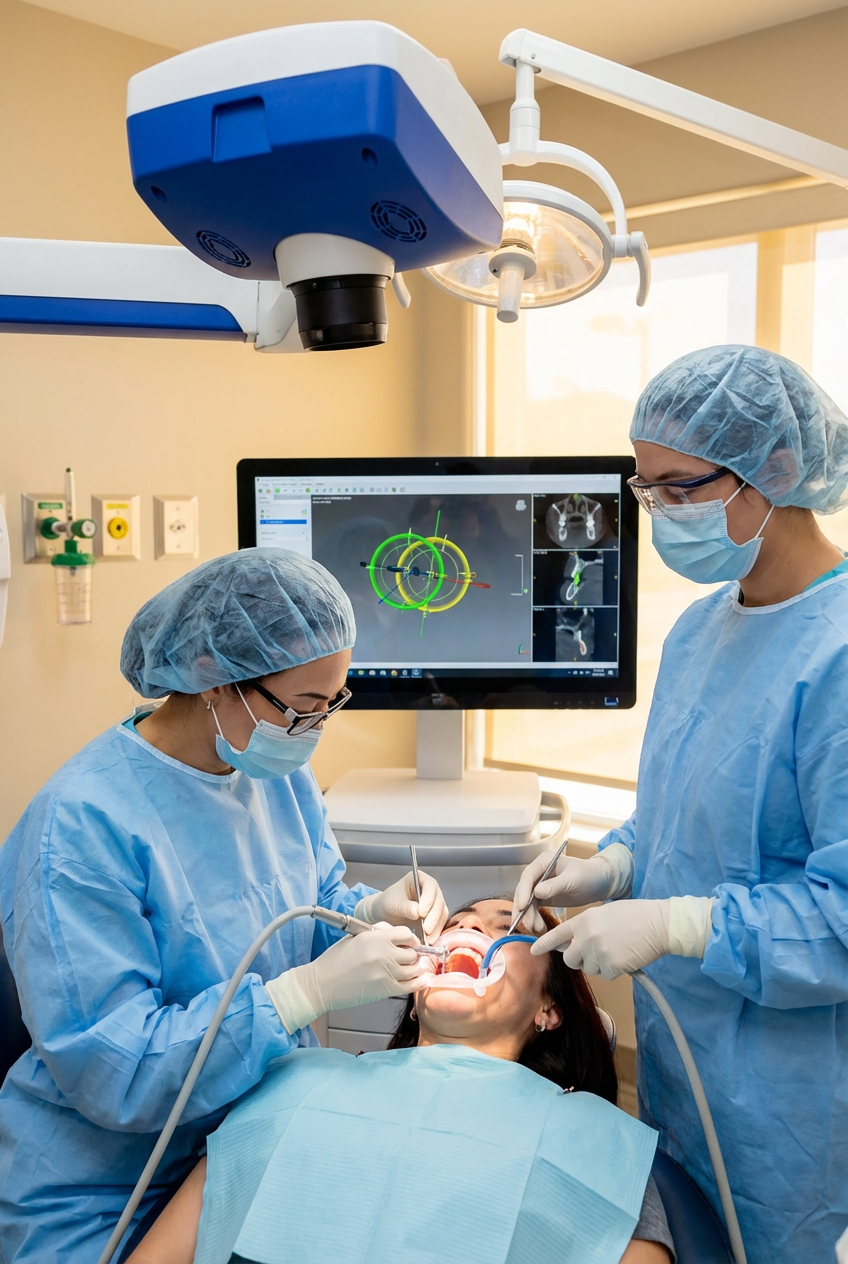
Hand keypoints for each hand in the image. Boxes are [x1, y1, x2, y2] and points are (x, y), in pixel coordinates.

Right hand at [266, 923, 429, 1032]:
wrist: (322, 984)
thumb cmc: (335, 960)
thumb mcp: (355, 937)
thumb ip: (377, 933)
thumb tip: (394, 932)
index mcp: (375, 938)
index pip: (406, 934)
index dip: (410, 938)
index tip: (409, 942)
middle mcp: (384, 954)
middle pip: (413, 952)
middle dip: (413, 953)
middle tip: (410, 956)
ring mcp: (386, 973)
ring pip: (415, 969)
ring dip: (416, 968)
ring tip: (414, 967)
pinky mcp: (386, 990)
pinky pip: (411, 986)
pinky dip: (419, 982)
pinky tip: (421, 979)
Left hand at [355, 871, 448, 939]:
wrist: (385, 915)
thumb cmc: (387, 903)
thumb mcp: (393, 904)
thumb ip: (405, 907)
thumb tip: (417, 912)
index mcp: (419, 879)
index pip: (430, 886)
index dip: (428, 899)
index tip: (422, 913)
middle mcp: (429, 889)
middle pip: (438, 900)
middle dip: (434, 916)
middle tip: (426, 929)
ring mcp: (434, 903)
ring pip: (442, 913)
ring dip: (436, 926)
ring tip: (428, 938)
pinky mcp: (435, 916)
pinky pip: (440, 923)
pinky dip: (436, 932)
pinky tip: (429, 940)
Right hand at [512, 849, 618, 932]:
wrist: (599, 882)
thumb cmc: (588, 875)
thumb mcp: (572, 879)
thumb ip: (554, 885)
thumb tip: (536, 892)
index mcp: (544, 861)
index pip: (528, 875)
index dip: (523, 891)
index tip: (522, 906)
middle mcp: (539, 872)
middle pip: (524, 890)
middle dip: (523, 908)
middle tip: (528, 924)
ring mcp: (540, 885)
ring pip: (527, 901)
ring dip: (528, 916)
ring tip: (537, 929)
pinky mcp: (543, 897)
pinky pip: (533, 908)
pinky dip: (534, 918)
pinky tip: (539, 927)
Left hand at [532, 900, 671, 979]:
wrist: (658, 923)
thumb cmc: (634, 916)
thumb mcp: (603, 914)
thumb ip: (586, 927)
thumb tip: (574, 943)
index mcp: (583, 921)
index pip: (557, 935)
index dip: (543, 944)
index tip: (533, 950)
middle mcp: (586, 936)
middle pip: (570, 959)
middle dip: (579, 960)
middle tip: (595, 953)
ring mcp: (598, 952)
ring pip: (589, 969)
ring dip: (599, 964)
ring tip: (616, 950)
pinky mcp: (611, 966)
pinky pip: (606, 975)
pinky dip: (615, 970)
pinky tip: (625, 957)